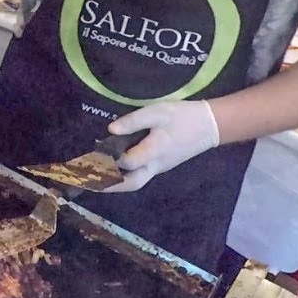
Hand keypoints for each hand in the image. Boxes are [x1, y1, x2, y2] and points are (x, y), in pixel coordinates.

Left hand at [102, 100, 219, 192]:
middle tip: (87, 184)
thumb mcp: (157, 112)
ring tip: (94, 182)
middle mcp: (156, 165)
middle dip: (108, 185)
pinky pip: (140, 176)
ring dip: (115, 184)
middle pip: (131, 183)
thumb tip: (110, 130)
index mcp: (155, 151)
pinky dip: (124, 177)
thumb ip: (134, 121)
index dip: (111, 157)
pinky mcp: (161, 166)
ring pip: (135, 182)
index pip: (128, 161)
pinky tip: (111, 172)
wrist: (210, 126)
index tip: (96, 150)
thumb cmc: (182, 116)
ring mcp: (159, 168)